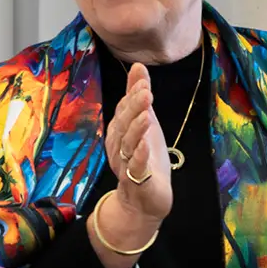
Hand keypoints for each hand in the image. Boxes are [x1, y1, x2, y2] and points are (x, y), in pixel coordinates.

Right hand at [103, 63, 171, 223]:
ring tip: (146, 114)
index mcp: (120, 131)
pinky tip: (145, 146)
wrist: (143, 201)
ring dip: (136, 128)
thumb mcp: (145, 123)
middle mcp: (119, 146)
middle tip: (145, 91)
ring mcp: (127, 164)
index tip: (141, 76)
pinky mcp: (138, 181)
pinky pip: (136, 167)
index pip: (124, 108)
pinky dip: (140, 156)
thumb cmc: (145, 158)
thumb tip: (138, 66)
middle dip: (133, 107)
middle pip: (124, 124)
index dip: (132, 93)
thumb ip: (139, 97)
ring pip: (129, 144)